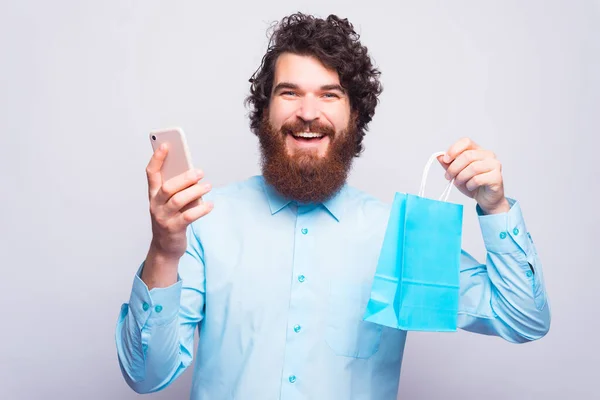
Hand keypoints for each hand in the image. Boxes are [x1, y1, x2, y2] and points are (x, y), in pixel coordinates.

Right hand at [146, 144, 213, 259]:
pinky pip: (188, 216)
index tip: (166, 145)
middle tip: (200, 172)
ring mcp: (163, 218)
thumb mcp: (170, 202)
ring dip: (195, 191)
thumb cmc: (171, 218)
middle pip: (167, 187)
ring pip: (178, 200)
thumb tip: (193, 173)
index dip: (157, 158)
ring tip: (208, 186)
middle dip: (184, 177)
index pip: (151, 173)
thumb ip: (177, 188)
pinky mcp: (174, 229)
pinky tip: (210, 205)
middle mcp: (155, 205)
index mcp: (153, 194)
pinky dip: (201, 209)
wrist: (165, 247)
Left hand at [438, 138, 509, 213]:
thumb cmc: (472, 184)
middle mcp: (488, 155)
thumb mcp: (457, 173)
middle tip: (448, 177)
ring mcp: (495, 165)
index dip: (454, 149)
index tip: (445, 160)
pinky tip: (470, 187)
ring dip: (461, 177)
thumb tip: (439, 156)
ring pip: (473, 168)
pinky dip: (470, 184)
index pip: (466, 142)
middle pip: (467, 155)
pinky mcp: (497, 177)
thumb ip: (449, 164)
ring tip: (458, 183)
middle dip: (454, 168)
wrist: (485, 198)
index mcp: (478, 150)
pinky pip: (478, 179)